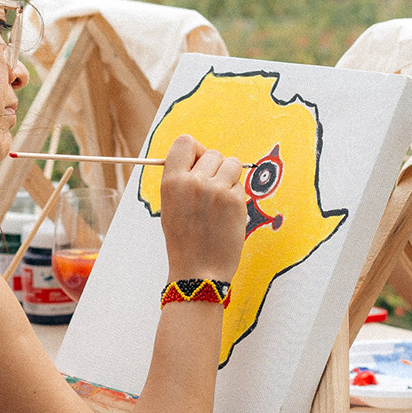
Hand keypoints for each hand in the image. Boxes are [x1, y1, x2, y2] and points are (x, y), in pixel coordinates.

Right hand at [157, 134, 248, 281]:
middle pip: (213, 153)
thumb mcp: (171, 205)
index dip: (196, 150)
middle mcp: (193, 182)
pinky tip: (227, 214)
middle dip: (216, 167)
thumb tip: (199, 156)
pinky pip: (241, 184)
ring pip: (232, 163)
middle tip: (212, 190)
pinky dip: (237, 195)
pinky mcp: (235, 201)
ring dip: (230, 177)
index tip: (199, 162)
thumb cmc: (184, 240)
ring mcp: (216, 190)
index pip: (185, 142)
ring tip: (221, 199)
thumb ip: (182, 179)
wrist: (199, 270)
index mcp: (172, 181)